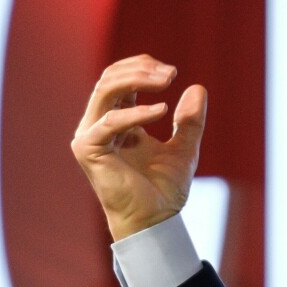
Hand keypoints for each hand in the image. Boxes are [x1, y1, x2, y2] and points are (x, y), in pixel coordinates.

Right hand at [71, 54, 207, 240]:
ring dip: (137, 78)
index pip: (119, 77)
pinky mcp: (88, 149)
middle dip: (141, 69)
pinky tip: (162, 110)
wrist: (155, 220)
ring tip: (167, 80)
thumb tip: (197, 88)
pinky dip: (136, 112)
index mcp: (117, 119)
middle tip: (171, 72)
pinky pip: (109, 121)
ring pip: (105, 90)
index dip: (143, 67)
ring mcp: (90, 136)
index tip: (172, 72)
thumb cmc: (164, 188)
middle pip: (110, 78)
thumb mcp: (185, 147)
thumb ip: (190, 120)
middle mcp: (99, 124)